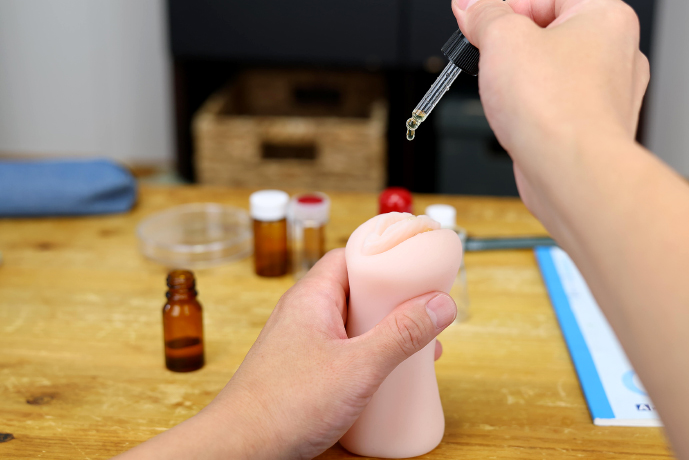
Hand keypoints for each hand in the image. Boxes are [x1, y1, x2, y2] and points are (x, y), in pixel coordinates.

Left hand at [117, 249, 455, 459]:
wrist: (239, 450)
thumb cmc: (285, 406)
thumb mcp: (359, 367)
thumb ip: (402, 334)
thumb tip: (440, 303)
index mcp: (312, 297)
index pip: (351, 255)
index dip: (385, 255)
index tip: (418, 262)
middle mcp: (305, 314)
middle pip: (357, 290)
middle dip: (394, 301)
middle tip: (426, 310)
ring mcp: (303, 343)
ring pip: (353, 324)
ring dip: (385, 332)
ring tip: (417, 347)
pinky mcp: (304, 372)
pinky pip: (344, 351)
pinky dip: (369, 356)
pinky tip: (388, 376)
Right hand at [450, 0, 649, 218]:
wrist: (573, 172)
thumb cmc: (556, 109)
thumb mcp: (502, 41)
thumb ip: (483, 14)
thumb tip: (470, 0)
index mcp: (607, 17)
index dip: (516, 3)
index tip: (489, 23)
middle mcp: (618, 52)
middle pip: (555, 30)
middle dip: (516, 44)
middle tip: (492, 56)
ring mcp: (609, 93)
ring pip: (556, 70)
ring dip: (524, 78)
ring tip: (507, 93)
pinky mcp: (594, 127)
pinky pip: (559, 104)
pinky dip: (536, 109)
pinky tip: (521, 120)